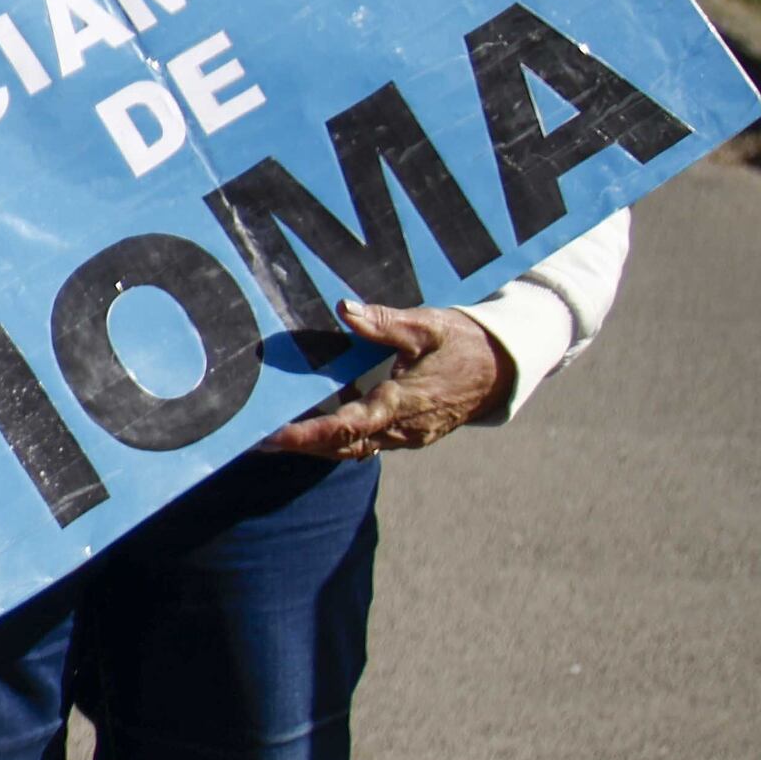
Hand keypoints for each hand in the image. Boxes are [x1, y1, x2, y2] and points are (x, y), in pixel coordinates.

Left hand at [262, 299, 512, 458]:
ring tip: (273, 434)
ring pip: (352, 448)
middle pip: (341, 446)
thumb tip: (347, 310)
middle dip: (300, 445)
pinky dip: (337, 438)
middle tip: (255, 438)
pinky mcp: (407, 435)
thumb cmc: (466, 343)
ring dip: (316, 444)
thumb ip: (387, 322)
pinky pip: (366, 442)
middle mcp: (402, 430)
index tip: (272, 435)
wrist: (505, 369)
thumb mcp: (430, 325)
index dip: (307, 434)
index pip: (347, 426)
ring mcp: (406, 437)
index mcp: (403, 404)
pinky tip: (311, 424)